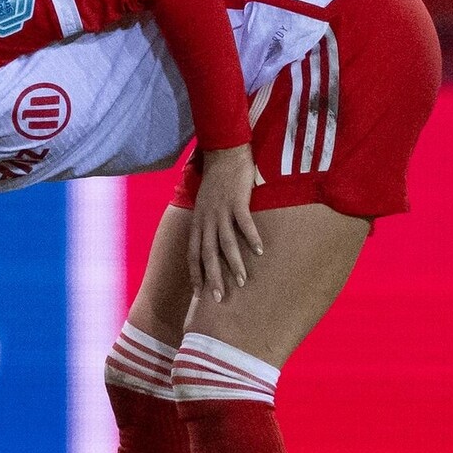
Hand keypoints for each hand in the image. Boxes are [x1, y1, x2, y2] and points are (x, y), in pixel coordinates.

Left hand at [187, 144, 263, 302]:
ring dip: (233, 264)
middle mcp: (206, 220)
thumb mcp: (206, 206)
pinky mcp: (236, 201)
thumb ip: (210, 224)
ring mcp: (220, 211)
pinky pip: (244, 223)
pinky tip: (259, 251)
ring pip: (225, 243)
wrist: (223, 154)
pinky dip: (251, 238)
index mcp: (198, 222)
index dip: (195, 274)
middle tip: (218, 298)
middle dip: (212, 278)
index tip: (199, 294)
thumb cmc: (217, 182)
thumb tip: (217, 244)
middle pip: (207, 254)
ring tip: (242, 281)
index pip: (192, 254)